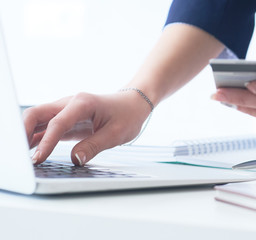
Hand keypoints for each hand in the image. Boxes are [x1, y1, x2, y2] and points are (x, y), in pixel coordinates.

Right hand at [23, 91, 150, 165]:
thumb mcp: (115, 134)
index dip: (46, 142)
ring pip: (38, 119)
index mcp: (82, 103)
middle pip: (37, 114)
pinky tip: (32, 151)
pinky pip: (47, 127)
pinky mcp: (67, 119)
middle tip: (21, 156)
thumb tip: (75, 160)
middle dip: (23, 132)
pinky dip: (37, 138)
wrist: (133, 104)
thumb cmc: (127, 115)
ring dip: (27, 135)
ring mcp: (66, 110)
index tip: (39, 159)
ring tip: (22, 156)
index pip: (57, 123)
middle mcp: (70, 103)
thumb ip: (94, 146)